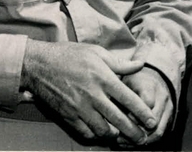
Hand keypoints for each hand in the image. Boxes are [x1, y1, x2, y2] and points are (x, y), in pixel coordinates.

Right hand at [21, 40, 156, 143]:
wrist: (39, 64)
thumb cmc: (69, 55)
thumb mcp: (96, 52)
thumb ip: (119, 63)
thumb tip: (140, 64)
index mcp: (102, 77)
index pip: (129, 99)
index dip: (144, 113)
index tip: (152, 121)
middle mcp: (93, 94)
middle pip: (120, 120)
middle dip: (134, 132)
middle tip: (142, 138)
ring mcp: (80, 107)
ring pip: (104, 130)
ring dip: (115, 135)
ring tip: (121, 135)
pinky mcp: (69, 116)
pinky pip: (87, 133)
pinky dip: (96, 135)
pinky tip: (101, 131)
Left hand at [118, 66, 172, 146]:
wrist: (155, 77)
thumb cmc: (135, 78)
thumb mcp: (125, 76)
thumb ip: (119, 90)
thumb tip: (109, 106)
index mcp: (150, 86)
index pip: (146, 103)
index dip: (134, 114)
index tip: (120, 119)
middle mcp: (162, 99)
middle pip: (154, 122)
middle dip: (136, 132)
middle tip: (119, 137)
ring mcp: (168, 110)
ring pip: (158, 132)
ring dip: (141, 140)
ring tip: (123, 143)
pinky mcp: (169, 120)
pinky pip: (160, 135)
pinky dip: (146, 141)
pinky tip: (131, 144)